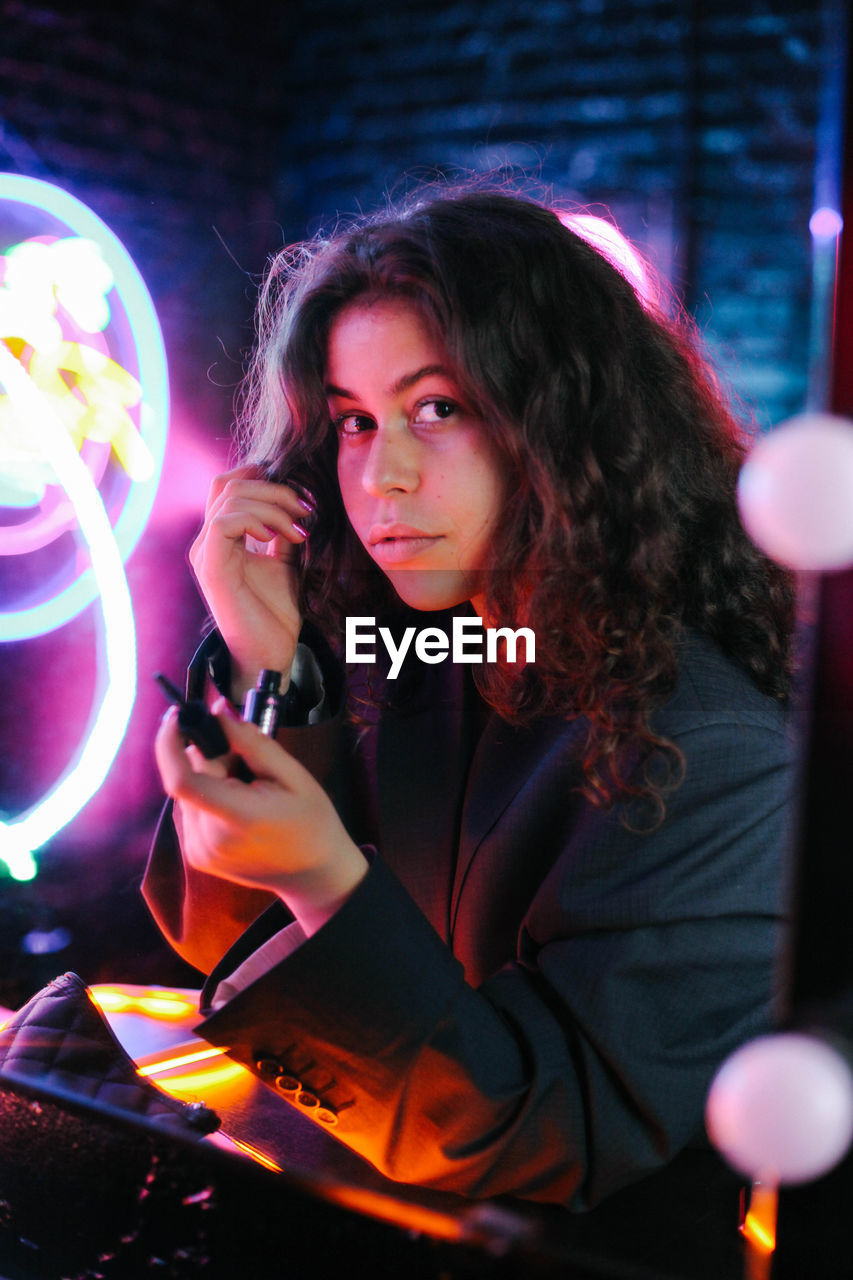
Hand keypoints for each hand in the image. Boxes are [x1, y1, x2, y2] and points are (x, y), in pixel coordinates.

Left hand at [155, 701, 368, 936]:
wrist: (315, 876)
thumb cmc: (312, 822)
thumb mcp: (293, 775)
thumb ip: (251, 742)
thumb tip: (218, 709)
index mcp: (237, 819)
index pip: (182, 781)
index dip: (169, 743)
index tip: (178, 715)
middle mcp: (208, 839)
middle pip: (190, 777)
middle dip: (211, 758)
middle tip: (247, 763)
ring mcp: (198, 851)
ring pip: (189, 791)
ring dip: (210, 779)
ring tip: (248, 790)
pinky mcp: (195, 856)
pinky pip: (191, 809)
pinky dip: (209, 797)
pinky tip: (238, 806)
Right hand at [189, 465, 311, 701]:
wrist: (270, 653)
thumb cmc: (276, 613)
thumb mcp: (285, 562)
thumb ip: (283, 531)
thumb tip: (297, 501)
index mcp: (222, 538)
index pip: (228, 484)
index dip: (261, 477)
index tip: (300, 498)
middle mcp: (208, 542)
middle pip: (230, 484)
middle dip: (275, 490)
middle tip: (306, 511)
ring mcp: (206, 553)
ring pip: (230, 498)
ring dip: (273, 505)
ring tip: (298, 530)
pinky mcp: (211, 567)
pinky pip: (223, 522)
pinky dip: (255, 520)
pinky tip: (276, 537)